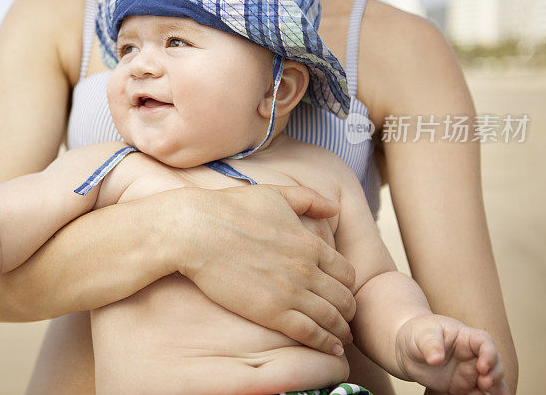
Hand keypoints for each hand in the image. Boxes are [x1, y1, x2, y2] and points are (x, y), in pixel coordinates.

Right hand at [175, 184, 355, 355]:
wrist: (196, 230)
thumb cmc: (230, 209)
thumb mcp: (275, 195)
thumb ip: (308, 200)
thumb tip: (333, 206)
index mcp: (309, 243)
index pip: (346, 272)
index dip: (348, 286)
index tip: (343, 293)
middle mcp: (307, 269)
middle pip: (344, 298)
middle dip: (349, 312)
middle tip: (346, 320)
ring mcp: (291, 292)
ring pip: (331, 318)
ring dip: (341, 331)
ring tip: (341, 339)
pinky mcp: (271, 312)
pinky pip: (310, 333)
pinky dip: (326, 343)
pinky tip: (330, 348)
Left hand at [396, 314, 508, 393]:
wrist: (406, 349)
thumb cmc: (417, 334)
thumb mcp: (422, 334)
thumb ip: (430, 345)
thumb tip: (435, 359)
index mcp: (465, 337)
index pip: (484, 342)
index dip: (489, 354)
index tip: (482, 367)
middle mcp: (472, 356)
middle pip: (494, 364)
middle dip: (495, 374)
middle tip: (484, 383)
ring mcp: (468, 372)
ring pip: (491, 381)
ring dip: (495, 389)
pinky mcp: (462, 387)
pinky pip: (477, 394)